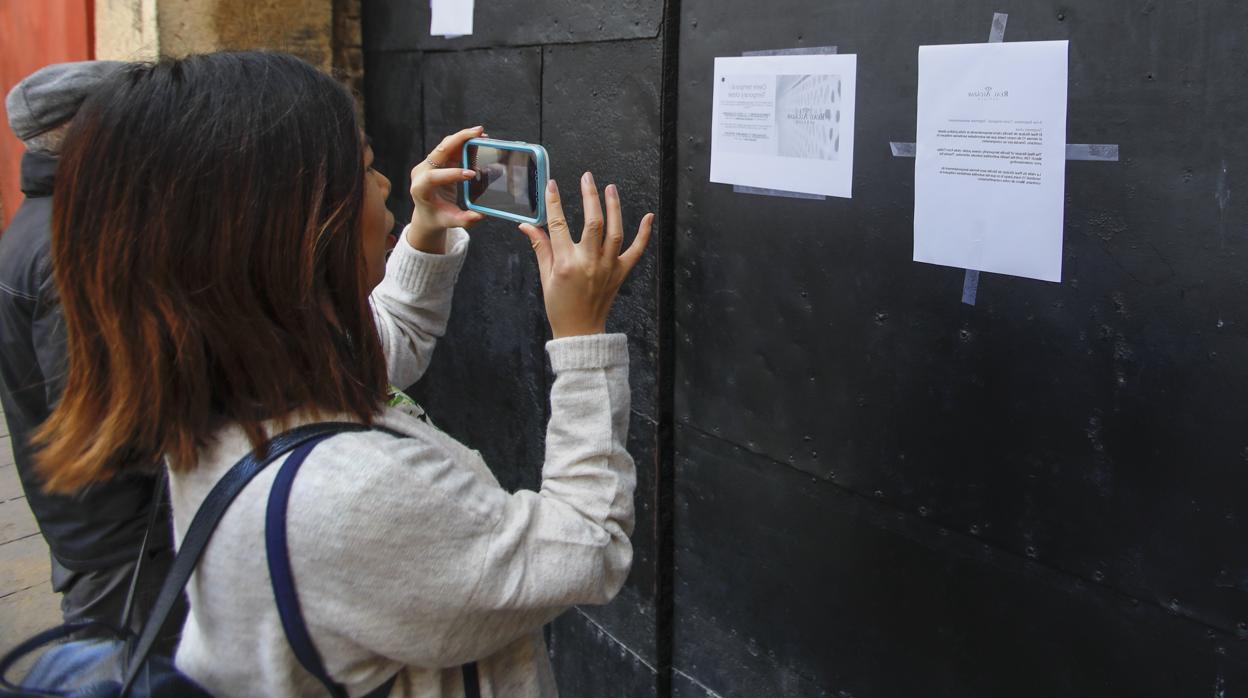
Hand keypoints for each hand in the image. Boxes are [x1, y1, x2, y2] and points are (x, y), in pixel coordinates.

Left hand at [408, 126, 487, 251]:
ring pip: (445, 145)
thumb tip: (479, 215)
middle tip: (478, 133)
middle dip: (459, 140)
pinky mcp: (437, 161)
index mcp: (420, 188)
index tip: (471, 174)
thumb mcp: (450, 221)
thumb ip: (464, 220)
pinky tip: (477, 140)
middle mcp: (422, 172)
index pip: (433, 176)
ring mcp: (428, 164)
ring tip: (480, 134)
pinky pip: (450, 148)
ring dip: (463, 138)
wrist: (427, 213)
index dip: (452, 174)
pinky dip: (463, 143)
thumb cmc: (437, 217)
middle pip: (439, 151)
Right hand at [518, 172, 653, 338]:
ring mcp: (608, 268)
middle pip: (592, 223)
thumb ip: (540, 247)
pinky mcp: (621, 273)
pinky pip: (636, 251)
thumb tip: (526, 225)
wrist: (580, 331)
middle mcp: (589, 263)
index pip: (559, 225)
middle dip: (589, 196)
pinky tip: (649, 216)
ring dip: (614, 208)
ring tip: (611, 188)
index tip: (551, 185)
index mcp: (567, 264)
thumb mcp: (545, 277)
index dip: (554, 202)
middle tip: (587, 177)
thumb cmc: (560, 305)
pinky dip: (644, 234)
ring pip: (614, 232)